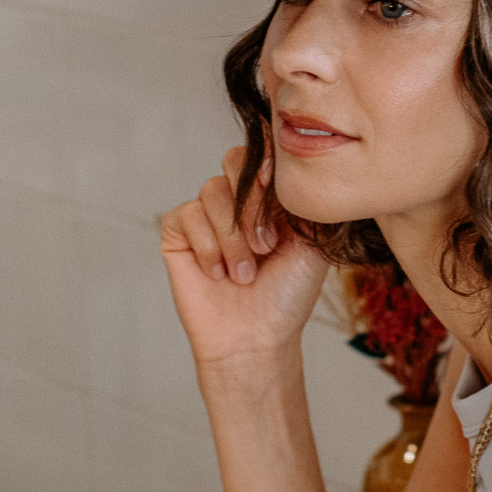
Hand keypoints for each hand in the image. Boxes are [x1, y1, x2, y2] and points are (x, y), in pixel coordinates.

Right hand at [160, 145, 329, 372]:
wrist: (256, 337)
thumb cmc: (287, 296)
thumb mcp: (313, 242)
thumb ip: (304, 199)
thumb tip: (298, 162)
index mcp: (270, 197)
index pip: (264, 154)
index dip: (268, 164)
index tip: (275, 185)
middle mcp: (237, 200)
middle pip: (234, 162)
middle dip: (252, 204)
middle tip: (267, 245)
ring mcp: (206, 214)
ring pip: (212, 191)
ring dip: (233, 237)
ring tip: (245, 273)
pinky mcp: (178, 232)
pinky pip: (187, 215)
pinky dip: (208, 246)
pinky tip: (218, 273)